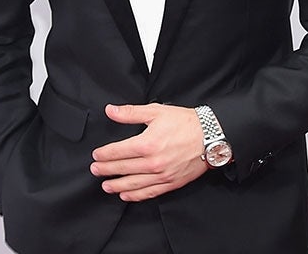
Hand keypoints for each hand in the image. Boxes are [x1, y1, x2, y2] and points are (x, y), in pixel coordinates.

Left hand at [89, 103, 208, 200]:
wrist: (212, 136)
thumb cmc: (185, 123)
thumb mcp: (155, 112)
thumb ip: (130, 113)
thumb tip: (110, 110)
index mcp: (147, 144)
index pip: (118, 152)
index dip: (104, 154)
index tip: (96, 155)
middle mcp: (154, 162)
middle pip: (123, 168)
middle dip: (106, 170)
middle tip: (95, 170)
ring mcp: (163, 175)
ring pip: (134, 184)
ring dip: (117, 185)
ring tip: (106, 186)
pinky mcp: (172, 183)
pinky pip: (150, 192)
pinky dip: (136, 196)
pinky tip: (126, 195)